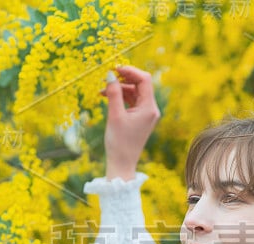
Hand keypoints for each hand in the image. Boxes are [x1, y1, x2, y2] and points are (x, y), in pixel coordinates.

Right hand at [100, 65, 160, 181]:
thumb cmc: (119, 142)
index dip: (130, 70)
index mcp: (149, 108)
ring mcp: (146, 114)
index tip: (115, 68)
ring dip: (119, 89)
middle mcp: (151, 109)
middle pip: (140, 85)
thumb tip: (110, 74)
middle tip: (107, 76)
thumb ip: (113, 92)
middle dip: (123, 79)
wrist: (121, 164)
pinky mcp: (139, 119)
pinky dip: (121, 98)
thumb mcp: (115, 115)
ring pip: (134, 93)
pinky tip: (107, 97)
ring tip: (102, 90)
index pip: (144, 80)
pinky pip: (131, 102)